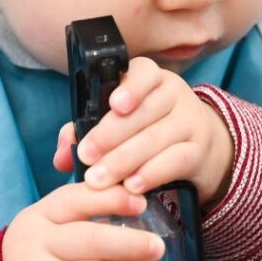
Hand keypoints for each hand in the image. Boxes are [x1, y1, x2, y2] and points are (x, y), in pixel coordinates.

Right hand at [2, 183, 171, 260]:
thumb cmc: (41, 257)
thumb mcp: (50, 226)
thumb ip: (85, 210)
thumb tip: (138, 197)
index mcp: (39, 218)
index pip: (75, 200)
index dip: (110, 199)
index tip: (141, 203)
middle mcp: (38, 249)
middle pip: (90, 241)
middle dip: (130, 244)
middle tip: (159, 249)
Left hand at [54, 57, 233, 205]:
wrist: (199, 146)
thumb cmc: (147, 129)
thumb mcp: (121, 121)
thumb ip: (86, 131)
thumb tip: (62, 156)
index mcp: (151, 79)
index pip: (143, 73)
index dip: (130, 88)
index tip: (113, 105)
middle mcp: (174, 94)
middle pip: (144, 112)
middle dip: (110, 135)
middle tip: (86, 157)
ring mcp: (190, 121)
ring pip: (156, 138)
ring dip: (124, 160)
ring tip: (99, 179)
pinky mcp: (199, 150)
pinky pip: (175, 160)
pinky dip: (151, 174)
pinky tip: (132, 187)